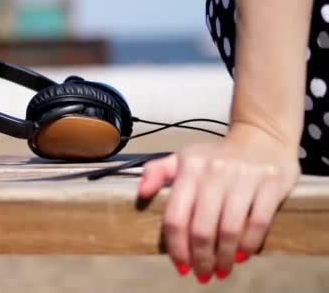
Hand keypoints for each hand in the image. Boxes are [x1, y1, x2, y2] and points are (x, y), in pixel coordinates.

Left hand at [138, 124, 299, 282]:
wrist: (263, 137)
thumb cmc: (216, 156)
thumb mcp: (183, 157)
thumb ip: (157, 172)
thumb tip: (141, 192)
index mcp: (189, 167)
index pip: (176, 216)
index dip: (176, 247)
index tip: (180, 266)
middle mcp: (214, 170)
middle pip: (201, 228)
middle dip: (200, 259)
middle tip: (202, 275)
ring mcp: (244, 176)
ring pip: (229, 229)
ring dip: (223, 257)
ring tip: (221, 271)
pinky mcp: (271, 182)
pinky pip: (258, 222)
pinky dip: (248, 244)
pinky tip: (240, 256)